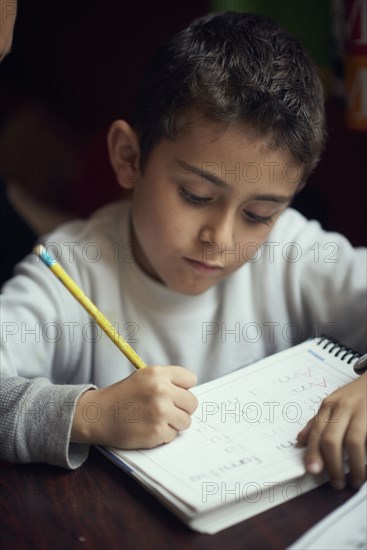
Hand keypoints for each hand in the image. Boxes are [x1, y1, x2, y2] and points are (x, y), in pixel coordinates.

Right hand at [71, 365, 197, 448]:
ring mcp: (160, 412)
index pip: (190, 379)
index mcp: (158, 374)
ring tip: (156, 419)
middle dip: (182, 408)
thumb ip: (167, 380)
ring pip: (186, 421)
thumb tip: (190, 392)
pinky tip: (148, 428)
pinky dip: (163, 435)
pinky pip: (174, 435)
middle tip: (166, 410)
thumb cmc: (122, 396)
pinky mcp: (157, 432)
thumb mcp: (143, 377)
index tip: (175, 393)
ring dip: (174, 423)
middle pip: (192, 402)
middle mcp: (161, 391)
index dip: (183, 388)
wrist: (98, 415)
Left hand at [297, 373, 366, 489]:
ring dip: (354, 465)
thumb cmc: (356, 396)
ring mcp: (362, 411)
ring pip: (353, 441)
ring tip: (355, 480)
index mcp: (329, 405)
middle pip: (331, 438)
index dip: (313, 453)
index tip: (312, 471)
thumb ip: (318, 422)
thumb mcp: (334, 404)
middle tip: (336, 483)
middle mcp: (344, 406)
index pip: (317, 432)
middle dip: (332, 464)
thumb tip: (300, 441)